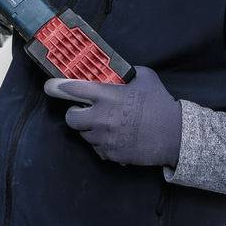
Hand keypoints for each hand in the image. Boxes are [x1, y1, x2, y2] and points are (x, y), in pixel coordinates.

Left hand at [44, 66, 181, 166]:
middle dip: (75, 113)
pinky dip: (102, 143)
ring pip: (84, 134)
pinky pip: (97, 148)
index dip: (56, 87)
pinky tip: (116, 137)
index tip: (49, 86)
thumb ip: (126, 73)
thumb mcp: (144, 78)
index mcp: (107, 96)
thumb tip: (115, 71)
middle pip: (71, 118)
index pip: (72, 89)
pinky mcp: (111, 154)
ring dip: (90, 129)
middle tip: (84, 110)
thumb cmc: (160, 104)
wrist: (176, 136)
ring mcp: (105, 138)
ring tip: (107, 124)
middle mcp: (101, 118)